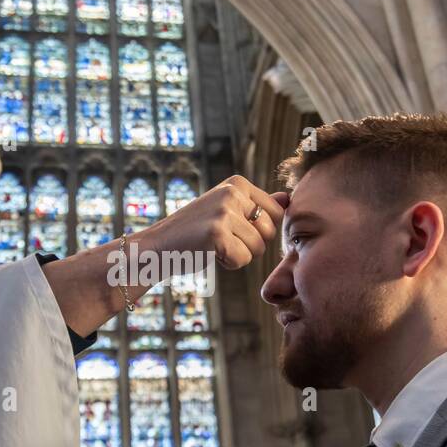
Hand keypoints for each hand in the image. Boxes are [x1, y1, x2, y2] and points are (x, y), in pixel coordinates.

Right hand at [141, 175, 283, 270]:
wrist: (158, 247)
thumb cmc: (195, 232)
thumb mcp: (227, 210)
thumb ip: (257, 204)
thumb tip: (288, 198)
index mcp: (237, 183)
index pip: (277, 213)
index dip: (260, 230)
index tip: (233, 228)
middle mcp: (232, 192)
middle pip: (269, 231)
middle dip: (251, 244)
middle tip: (222, 239)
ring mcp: (223, 211)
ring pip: (258, 248)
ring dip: (239, 254)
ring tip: (214, 245)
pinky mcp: (216, 233)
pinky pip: (243, 259)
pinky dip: (229, 263)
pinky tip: (209, 253)